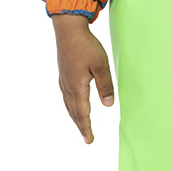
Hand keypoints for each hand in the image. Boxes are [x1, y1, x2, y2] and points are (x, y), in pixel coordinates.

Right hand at [52, 14, 114, 143]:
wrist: (68, 30)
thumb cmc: (86, 46)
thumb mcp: (101, 66)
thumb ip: (105, 86)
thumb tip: (108, 105)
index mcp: (77, 87)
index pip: (82, 113)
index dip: (86, 127)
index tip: (89, 139)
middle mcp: (68, 86)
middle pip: (74, 112)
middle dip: (80, 126)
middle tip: (87, 138)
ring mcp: (63, 80)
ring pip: (68, 104)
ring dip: (75, 117)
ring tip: (81, 125)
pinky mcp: (63, 74)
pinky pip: (66, 96)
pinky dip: (70, 106)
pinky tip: (72, 104)